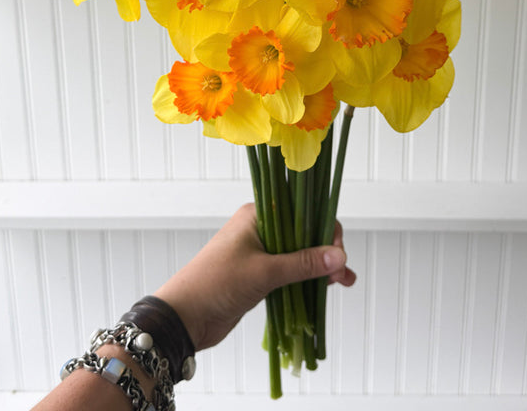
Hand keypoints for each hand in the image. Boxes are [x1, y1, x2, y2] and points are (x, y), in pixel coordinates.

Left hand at [154, 203, 355, 350]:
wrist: (184, 317)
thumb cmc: (216, 284)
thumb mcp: (264, 272)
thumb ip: (303, 263)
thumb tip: (339, 256)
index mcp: (258, 214)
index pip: (301, 209)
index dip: (323, 225)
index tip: (337, 248)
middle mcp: (261, 228)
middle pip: (304, 232)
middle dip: (326, 249)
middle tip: (341, 270)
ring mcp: (261, 253)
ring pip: (300, 254)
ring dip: (321, 266)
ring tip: (343, 282)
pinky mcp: (261, 275)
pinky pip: (291, 272)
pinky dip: (308, 280)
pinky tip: (327, 289)